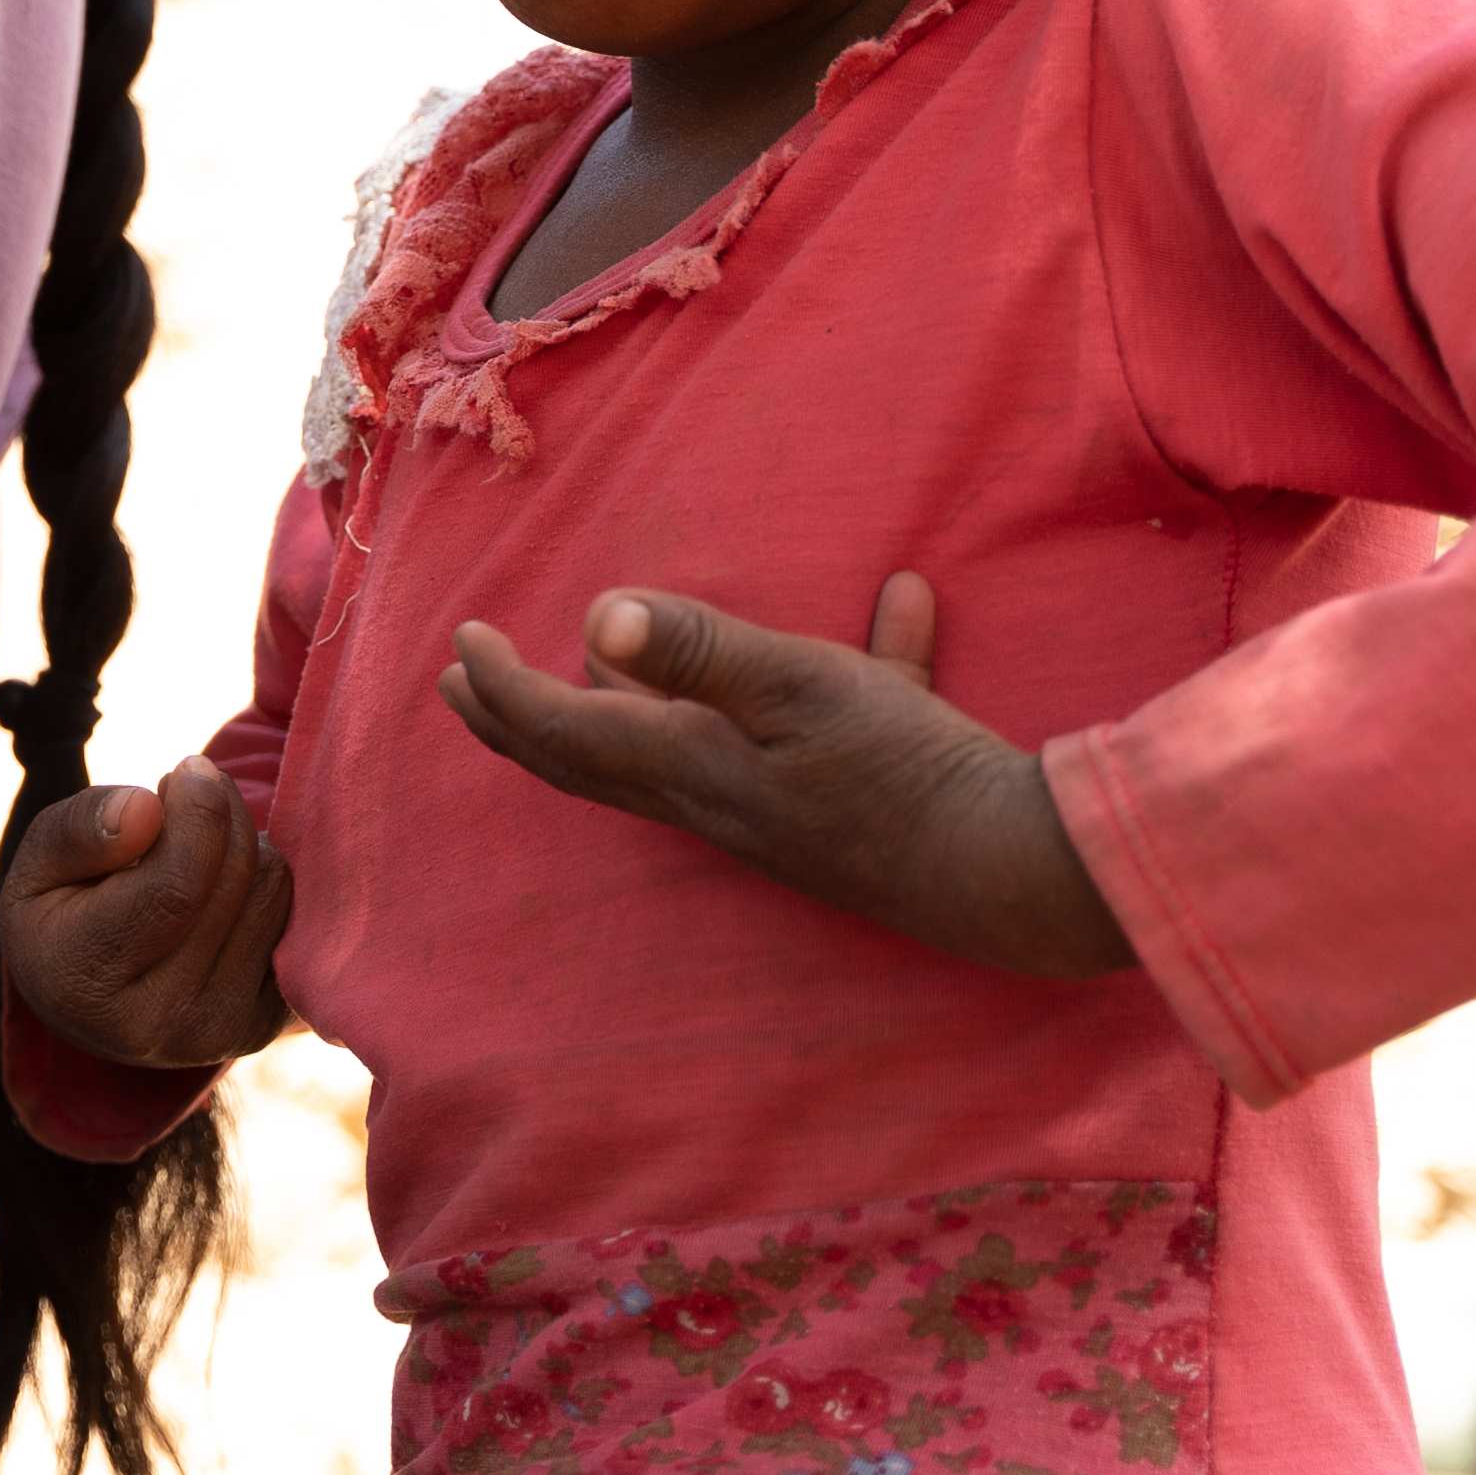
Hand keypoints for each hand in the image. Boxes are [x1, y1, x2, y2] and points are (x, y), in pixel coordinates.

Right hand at [0, 756, 294, 1086]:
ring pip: (272, 891)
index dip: (198, 812)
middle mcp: (158, 1023)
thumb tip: (146, 809)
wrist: (92, 1003)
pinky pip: (294, 918)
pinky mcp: (262, 1026)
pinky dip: (262, 884)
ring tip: (197, 848)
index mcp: (86, 981)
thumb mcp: (37, 863)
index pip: (176, 887)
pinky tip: (222, 888)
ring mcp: (219, 1033)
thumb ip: (78, 830)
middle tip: (188, 793)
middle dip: (220, 813)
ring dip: (244, 845)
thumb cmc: (61, 913)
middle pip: (236, 879)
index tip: (190, 768)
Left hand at [439, 576, 1132, 977]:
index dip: (504, 688)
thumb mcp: (800, 691)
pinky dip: (829, 668)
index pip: (565, 730)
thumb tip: (598, 617)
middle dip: (522, 720)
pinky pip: (814, 723)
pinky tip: (904, 603)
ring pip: (674, 752)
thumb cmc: (901, 774)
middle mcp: (717, 797)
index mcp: (690, 767)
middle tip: (464, 683)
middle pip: (593, 760)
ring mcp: (778, 807)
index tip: (460, 640)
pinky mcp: (847, 799)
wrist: (1015, 872)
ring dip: (623, 707)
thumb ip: (702, 651)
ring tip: (599, 664)